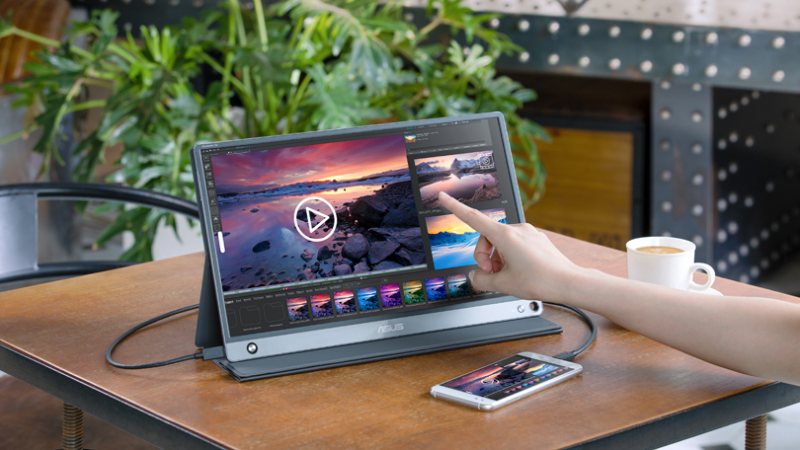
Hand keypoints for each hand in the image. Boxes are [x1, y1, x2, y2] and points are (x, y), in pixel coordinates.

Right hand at [437, 191, 581, 301]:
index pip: (473, 218)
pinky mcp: (535, 239)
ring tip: (507, 276)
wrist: (569, 282)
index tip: (443, 196)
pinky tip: (518, 272)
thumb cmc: (541, 281)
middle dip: (484, 256)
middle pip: (486, 237)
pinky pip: (514, 244)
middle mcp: (517, 229)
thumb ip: (483, 280)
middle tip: (491, 274)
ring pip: (500, 242)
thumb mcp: (504, 284)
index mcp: (505, 235)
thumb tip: (475, 277)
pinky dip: (509, 257)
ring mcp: (528, 233)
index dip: (455, 207)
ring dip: (497, 258)